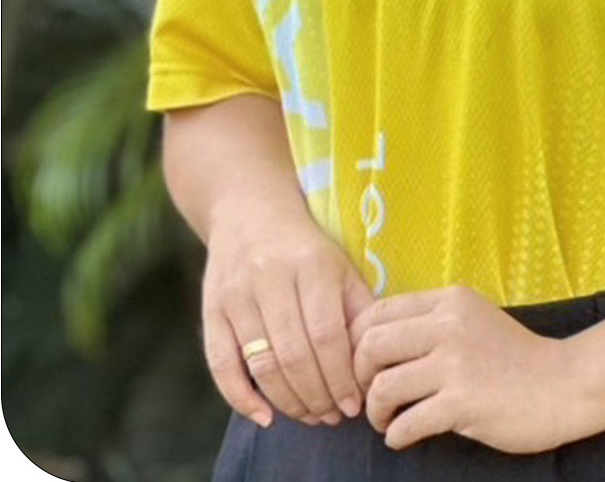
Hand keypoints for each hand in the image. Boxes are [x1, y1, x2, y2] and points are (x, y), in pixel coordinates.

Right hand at [202, 204, 374, 428]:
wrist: (247, 208)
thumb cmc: (305, 246)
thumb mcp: (339, 265)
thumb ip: (359, 308)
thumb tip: (372, 361)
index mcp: (312, 264)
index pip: (327, 335)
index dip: (341, 377)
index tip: (353, 404)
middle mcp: (271, 278)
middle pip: (294, 355)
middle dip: (317, 396)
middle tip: (331, 416)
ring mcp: (237, 294)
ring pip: (261, 364)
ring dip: (288, 401)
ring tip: (309, 415)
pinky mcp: (211, 308)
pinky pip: (221, 364)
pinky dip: (241, 398)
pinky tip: (264, 416)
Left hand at [351, 284, 576, 452]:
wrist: (563, 384)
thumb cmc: (516, 357)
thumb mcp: (474, 320)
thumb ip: (433, 323)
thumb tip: (379, 341)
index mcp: (449, 301)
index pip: (379, 311)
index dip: (356, 340)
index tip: (361, 365)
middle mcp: (448, 324)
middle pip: (372, 345)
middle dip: (358, 376)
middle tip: (369, 396)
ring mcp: (455, 363)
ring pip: (383, 386)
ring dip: (375, 410)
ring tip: (386, 421)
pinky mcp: (462, 401)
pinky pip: (407, 422)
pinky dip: (396, 435)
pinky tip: (403, 437)